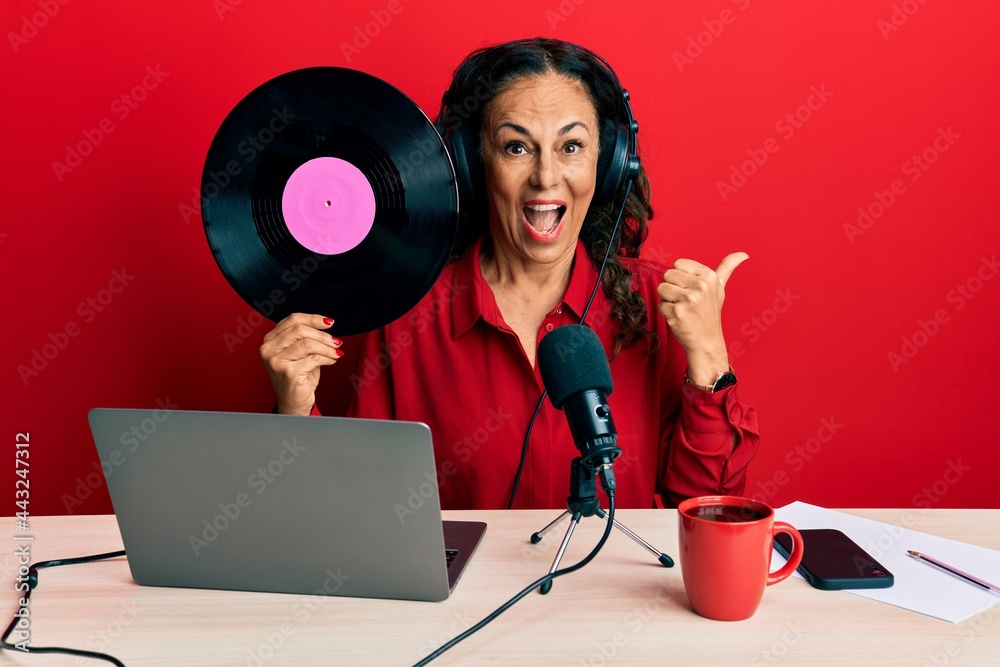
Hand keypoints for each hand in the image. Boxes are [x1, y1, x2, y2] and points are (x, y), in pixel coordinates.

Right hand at [260, 313, 342, 414]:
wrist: (294, 403)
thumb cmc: (298, 376)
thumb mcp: (300, 352)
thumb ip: (306, 337)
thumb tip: (327, 324)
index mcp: (270, 340)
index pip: (292, 320)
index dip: (313, 319)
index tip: (329, 322)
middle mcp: (269, 349)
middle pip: (300, 330)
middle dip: (322, 335)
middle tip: (336, 341)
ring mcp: (277, 361)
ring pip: (307, 344)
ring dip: (327, 347)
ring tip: (336, 352)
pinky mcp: (288, 372)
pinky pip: (314, 358)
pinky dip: (327, 358)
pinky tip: (332, 360)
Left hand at [657, 253, 747, 386]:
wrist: (706, 341)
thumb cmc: (710, 313)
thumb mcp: (720, 288)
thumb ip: (727, 267)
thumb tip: (744, 254)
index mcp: (709, 276)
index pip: (678, 264)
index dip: (681, 277)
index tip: (691, 289)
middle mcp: (701, 286)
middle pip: (667, 275)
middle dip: (673, 288)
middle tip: (686, 301)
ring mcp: (689, 300)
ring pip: (661, 289)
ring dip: (668, 300)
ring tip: (682, 308)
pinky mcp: (677, 313)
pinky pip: (660, 305)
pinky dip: (666, 313)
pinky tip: (679, 318)